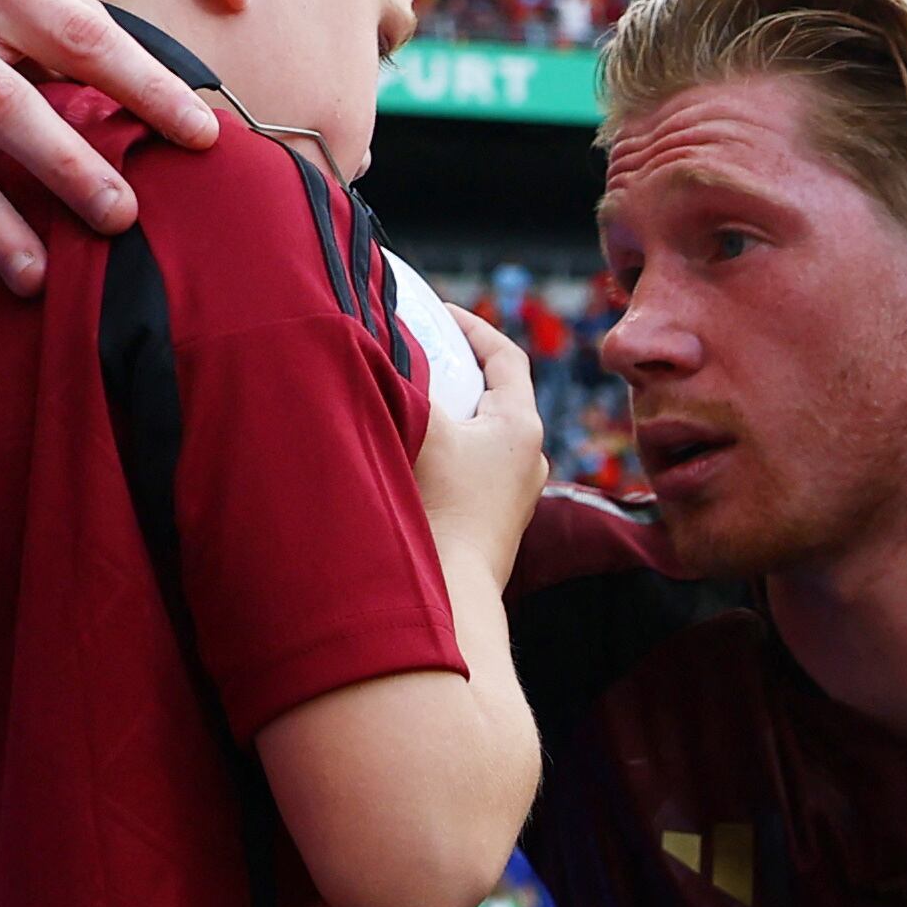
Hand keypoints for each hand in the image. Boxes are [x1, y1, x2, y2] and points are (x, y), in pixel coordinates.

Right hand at [415, 312, 546, 583]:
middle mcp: (530, 459)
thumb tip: (376, 344)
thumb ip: (403, 379)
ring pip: (484, 439)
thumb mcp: (418, 426)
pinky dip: (449, 455)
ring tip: (410, 406)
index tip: (438, 313)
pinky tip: (412, 458)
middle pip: (496, 397)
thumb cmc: (435, 506)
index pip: (504, 356)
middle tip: (418, 355)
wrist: (448, 593)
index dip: (471, 327)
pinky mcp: (497, 525)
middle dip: (457, 372)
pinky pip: (475, 472)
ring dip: (451, 418)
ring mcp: (517, 496)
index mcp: (521, 426)